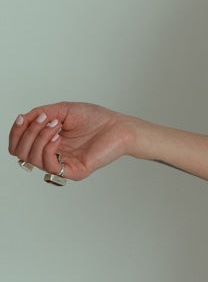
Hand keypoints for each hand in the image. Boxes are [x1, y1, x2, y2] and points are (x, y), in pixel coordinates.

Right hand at [8, 103, 134, 181]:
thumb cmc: (95, 118)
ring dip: (39, 138)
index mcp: (48, 143)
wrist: (118, 126)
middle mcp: (53, 155)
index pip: (19, 145)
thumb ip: (40, 113)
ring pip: (32, 159)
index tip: (23, 118)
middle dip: (27, 133)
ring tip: (55, 126)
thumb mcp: (62, 110)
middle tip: (45, 120)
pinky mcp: (73, 171)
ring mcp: (62, 165)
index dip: (16, 133)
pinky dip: (48, 149)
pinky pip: (50, 166)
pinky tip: (58, 137)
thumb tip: (21, 119)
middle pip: (21, 153)